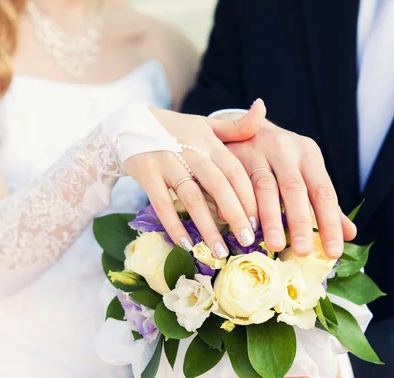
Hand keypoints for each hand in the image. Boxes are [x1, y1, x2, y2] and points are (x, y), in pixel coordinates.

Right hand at [124, 101, 266, 256]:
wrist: (130, 122)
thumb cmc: (177, 130)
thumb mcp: (206, 124)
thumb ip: (236, 126)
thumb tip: (263, 107)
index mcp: (209, 140)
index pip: (235, 171)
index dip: (248, 198)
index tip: (259, 223)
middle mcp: (190, 149)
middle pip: (218, 186)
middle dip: (235, 216)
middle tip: (247, 242)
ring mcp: (166, 160)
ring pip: (192, 198)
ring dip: (207, 228)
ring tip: (220, 252)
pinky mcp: (146, 172)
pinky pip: (162, 203)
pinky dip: (174, 225)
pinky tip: (187, 244)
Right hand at [220, 112, 356, 257]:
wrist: (245, 127)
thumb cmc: (280, 158)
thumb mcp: (304, 173)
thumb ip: (324, 203)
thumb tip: (350, 234)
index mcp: (308, 154)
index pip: (323, 191)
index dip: (330, 223)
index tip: (333, 252)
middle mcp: (285, 148)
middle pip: (295, 189)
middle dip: (300, 222)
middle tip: (302, 252)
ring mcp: (258, 150)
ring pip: (265, 187)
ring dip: (270, 219)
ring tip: (274, 245)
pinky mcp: (234, 155)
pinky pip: (239, 186)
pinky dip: (243, 209)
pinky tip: (246, 230)